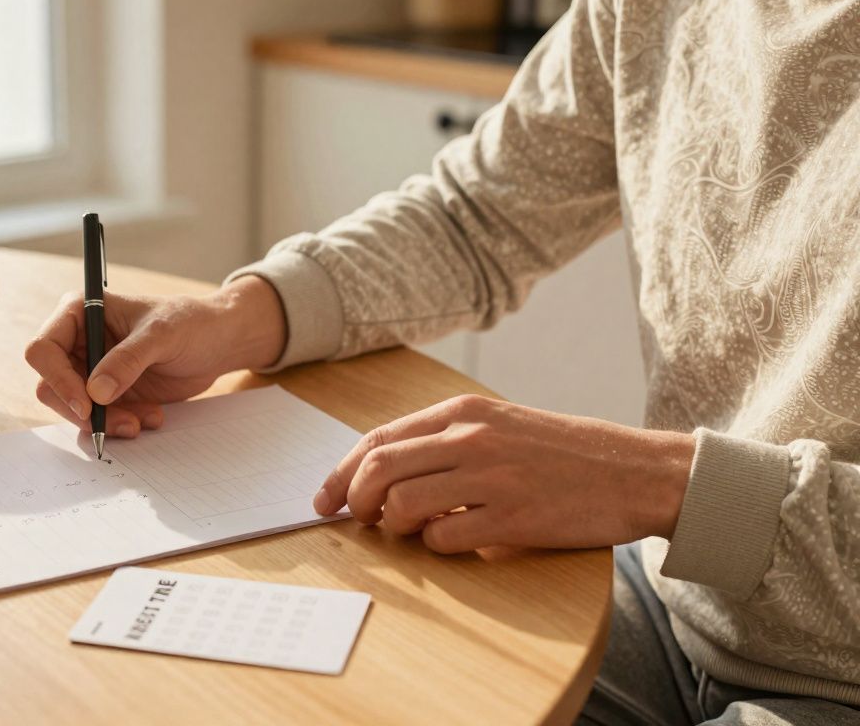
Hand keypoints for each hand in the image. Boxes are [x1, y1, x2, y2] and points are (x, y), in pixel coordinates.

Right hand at [25, 276, 285, 437]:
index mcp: (78, 312)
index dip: (57, 379)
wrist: (218, 343)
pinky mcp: (108, 395)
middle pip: (50, 385)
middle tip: (120, 422)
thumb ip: (128, 360)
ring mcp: (90, 370)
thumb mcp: (162, 335)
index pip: (43, 349)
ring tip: (144, 420)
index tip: (87, 404)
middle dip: (83, 410)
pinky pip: (97, 420)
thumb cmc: (191, 323)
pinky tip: (151, 417)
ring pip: (73, 409)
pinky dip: (119, 425)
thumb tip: (95, 392)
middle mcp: (78, 342)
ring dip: (106, 422)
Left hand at [313, 394, 694, 552]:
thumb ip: (445, 442)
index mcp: (464, 413)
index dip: (341, 471)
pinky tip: (451, 540)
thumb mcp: (500, 426)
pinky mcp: (511, 518)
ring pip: (402, 505)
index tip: (324, 497)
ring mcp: (490, 478)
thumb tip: (382, 472)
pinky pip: (444, 538)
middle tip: (353, 520)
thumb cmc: (562, 453)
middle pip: (378, 469)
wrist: (633, 471)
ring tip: (408, 531)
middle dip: (352, 500)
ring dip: (393, 526)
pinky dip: (435, 545)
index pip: (379, 438)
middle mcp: (470, 439)